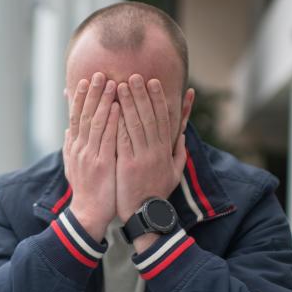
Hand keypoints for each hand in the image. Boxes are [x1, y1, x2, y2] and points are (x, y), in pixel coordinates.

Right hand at [64, 72, 119, 241]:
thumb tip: (68, 129)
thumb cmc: (86, 190)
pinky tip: (117, 107)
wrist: (87, 214)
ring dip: (103, 101)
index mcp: (73, 147)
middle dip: (91, 93)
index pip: (75, 117)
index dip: (79, 98)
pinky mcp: (102, 164)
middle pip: (84, 115)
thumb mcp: (73, 166)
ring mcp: (90, 156)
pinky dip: (112, 122)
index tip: (84, 80)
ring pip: (95, 123)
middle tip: (98, 73)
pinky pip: (107, 139)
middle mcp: (79, 148)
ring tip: (110, 83)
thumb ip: (71, 146)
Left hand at [116, 74, 186, 227]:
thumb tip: (180, 135)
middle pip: (149, 116)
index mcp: (165, 150)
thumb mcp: (174, 173)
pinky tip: (111, 109)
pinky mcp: (127, 165)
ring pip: (135, 124)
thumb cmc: (158, 194)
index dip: (158, 99)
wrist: (146, 215)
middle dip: (141, 95)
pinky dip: (117, 123)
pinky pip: (122, 140)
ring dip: (127, 103)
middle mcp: (155, 151)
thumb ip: (178, 153)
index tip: (153, 82)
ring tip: (120, 85)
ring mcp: (141, 157)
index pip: (163, 119)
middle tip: (134, 76)